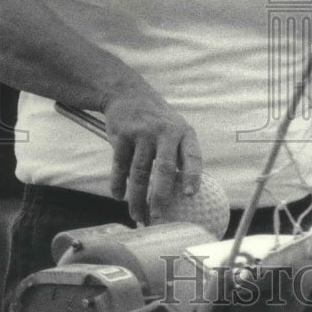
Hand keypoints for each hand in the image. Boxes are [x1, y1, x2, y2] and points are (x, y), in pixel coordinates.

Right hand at [103, 84, 201, 222]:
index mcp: (183, 133)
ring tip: (138, 216)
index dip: (192, 176)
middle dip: (161, 196)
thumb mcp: (175, 129)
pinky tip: (119, 196)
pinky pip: (120, 166)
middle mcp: (165, 132)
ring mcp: (142, 133)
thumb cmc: (156, 121)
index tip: (190, 195)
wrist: (127, 94)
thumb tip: (187, 196)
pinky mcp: (122, 135)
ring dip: (137, 198)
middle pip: (164, 169)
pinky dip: (118, 184)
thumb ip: (180, 156)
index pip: (192, 156)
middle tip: (159, 218)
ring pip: (139, 172)